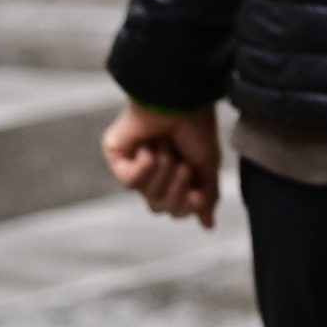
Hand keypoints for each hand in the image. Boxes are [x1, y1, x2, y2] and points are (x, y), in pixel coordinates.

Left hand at [101, 100, 221, 228]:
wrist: (181, 101)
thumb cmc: (198, 127)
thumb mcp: (209, 164)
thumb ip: (208, 195)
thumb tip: (209, 225)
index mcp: (176, 173)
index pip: (177, 208)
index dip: (187, 206)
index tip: (199, 194)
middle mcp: (154, 172)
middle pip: (160, 206)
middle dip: (175, 188)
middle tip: (184, 166)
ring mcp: (134, 165)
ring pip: (146, 194)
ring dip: (162, 172)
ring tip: (168, 148)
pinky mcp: (117, 157)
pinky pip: (130, 181)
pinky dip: (144, 166)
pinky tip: (150, 148)